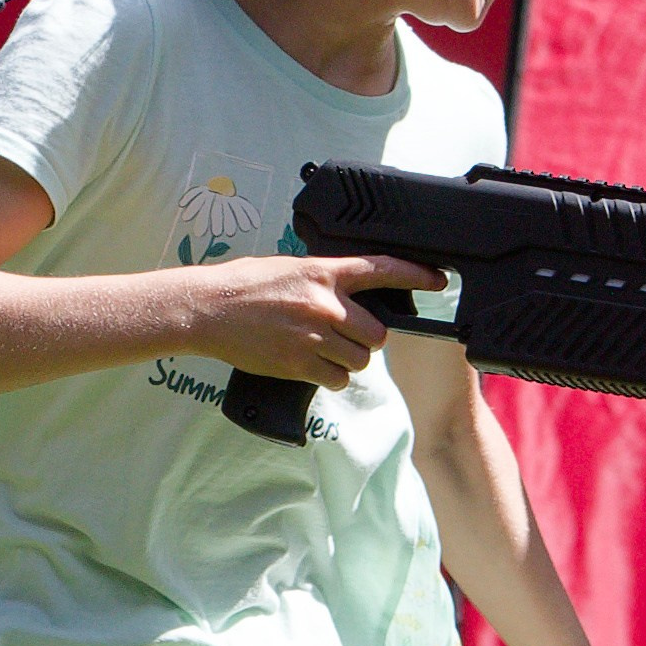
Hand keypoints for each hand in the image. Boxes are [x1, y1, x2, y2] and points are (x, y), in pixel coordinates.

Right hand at [185, 254, 445, 387]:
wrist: (206, 309)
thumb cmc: (241, 285)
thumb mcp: (287, 268)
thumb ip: (321, 279)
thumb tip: (345, 292)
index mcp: (323, 272)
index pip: (383, 270)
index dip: (417, 275)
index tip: (439, 280)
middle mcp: (324, 303)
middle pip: (377, 332)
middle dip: (368, 339)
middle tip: (348, 336)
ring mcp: (312, 334)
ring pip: (359, 359)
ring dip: (349, 360)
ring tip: (325, 351)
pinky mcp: (298, 362)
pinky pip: (336, 378)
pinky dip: (330, 376)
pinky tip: (312, 366)